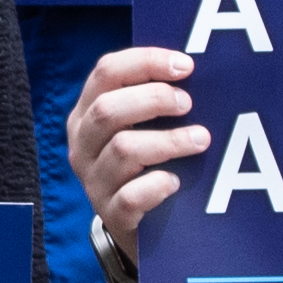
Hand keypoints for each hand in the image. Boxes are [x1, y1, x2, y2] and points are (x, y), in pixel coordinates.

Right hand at [68, 44, 203, 251]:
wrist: (133, 221)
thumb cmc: (144, 161)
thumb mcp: (137, 126)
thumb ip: (152, 98)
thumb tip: (193, 69)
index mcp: (87, 113)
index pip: (106, 72)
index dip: (146, 62)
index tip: (185, 66)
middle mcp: (83, 144)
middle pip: (107, 109)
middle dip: (154, 99)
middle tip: (187, 104)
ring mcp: (93, 181)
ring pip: (124, 150)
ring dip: (169, 141)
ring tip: (200, 139)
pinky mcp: (111, 214)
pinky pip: (132, 196)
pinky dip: (158, 185)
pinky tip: (177, 182)